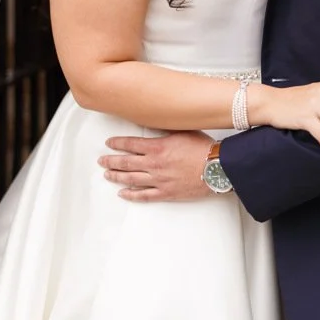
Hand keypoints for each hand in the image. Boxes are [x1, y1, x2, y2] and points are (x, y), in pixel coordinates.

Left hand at [98, 131, 212, 201]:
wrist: (217, 168)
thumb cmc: (203, 148)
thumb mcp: (182, 131)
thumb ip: (165, 130)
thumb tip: (155, 123)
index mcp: (157, 147)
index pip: (130, 144)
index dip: (117, 143)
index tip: (109, 143)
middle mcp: (154, 164)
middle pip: (126, 163)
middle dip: (111, 161)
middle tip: (102, 160)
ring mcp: (159, 180)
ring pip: (131, 179)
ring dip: (116, 176)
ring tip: (107, 174)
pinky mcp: (166, 193)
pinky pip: (144, 195)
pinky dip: (131, 195)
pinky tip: (123, 193)